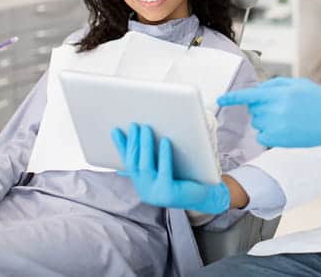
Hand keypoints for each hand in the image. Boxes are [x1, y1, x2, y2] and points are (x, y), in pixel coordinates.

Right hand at [111, 123, 229, 213]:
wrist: (206, 196)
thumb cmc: (186, 177)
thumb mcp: (166, 166)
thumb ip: (155, 156)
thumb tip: (146, 133)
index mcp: (142, 183)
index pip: (128, 162)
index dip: (120, 146)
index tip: (115, 130)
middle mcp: (145, 190)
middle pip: (134, 163)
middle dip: (133, 142)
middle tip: (134, 125)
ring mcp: (155, 194)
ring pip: (145, 166)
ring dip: (145, 146)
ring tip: (146, 128)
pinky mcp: (169, 194)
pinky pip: (164, 171)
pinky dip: (164, 155)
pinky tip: (165, 140)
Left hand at [217, 77, 320, 147]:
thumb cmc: (318, 101)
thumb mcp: (298, 84)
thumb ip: (275, 84)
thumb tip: (258, 90)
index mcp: (278, 93)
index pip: (249, 95)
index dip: (232, 98)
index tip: (220, 100)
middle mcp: (275, 109)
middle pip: (254, 109)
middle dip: (262, 106)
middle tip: (282, 107)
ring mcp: (276, 126)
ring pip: (258, 122)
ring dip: (267, 120)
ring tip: (288, 119)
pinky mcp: (278, 140)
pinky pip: (262, 136)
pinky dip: (269, 133)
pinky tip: (285, 130)